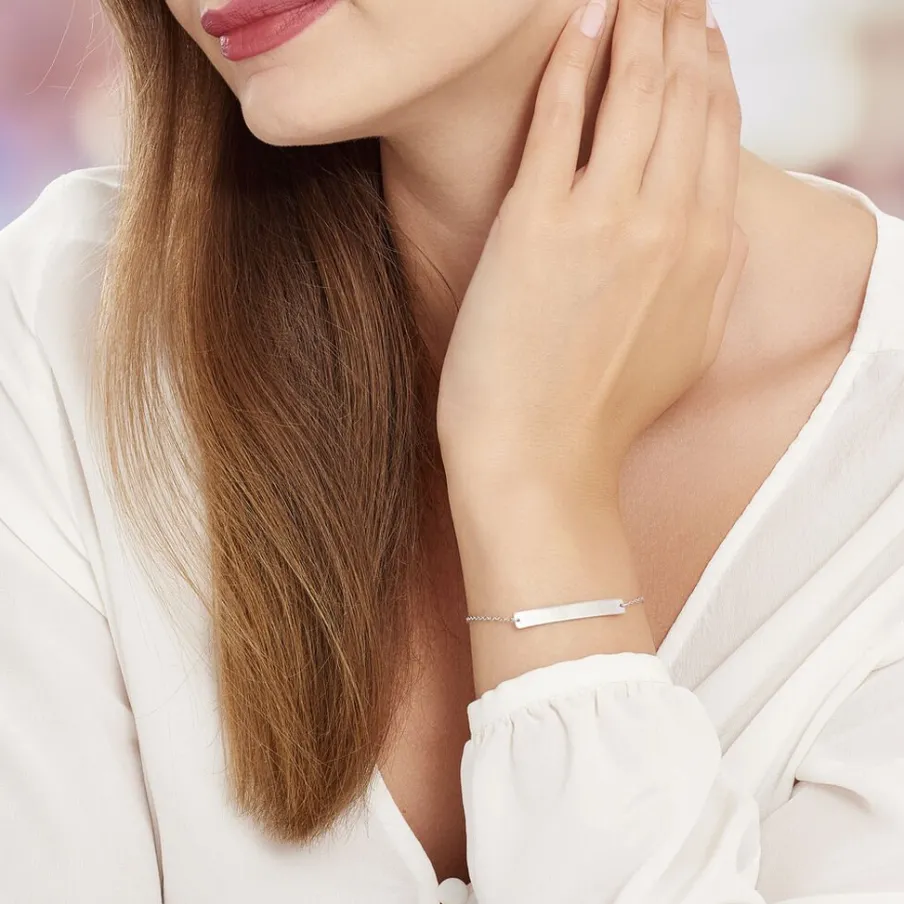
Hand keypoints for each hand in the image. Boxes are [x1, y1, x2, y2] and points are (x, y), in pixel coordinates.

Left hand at [436, 0, 746, 499]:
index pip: (721, 128)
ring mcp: (607, 218)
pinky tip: (582, 17)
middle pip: (688, 93)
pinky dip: (576, 56)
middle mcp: (671, 221)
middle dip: (680, 28)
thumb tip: (718, 224)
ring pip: (637, 88)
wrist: (540, 459)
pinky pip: (565, 114)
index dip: (713, 68)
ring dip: (637, 23)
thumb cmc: (601, 412)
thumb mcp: (688, 346)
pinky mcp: (539, 221)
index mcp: (710, 250)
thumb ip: (712, 277)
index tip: (701, 34)